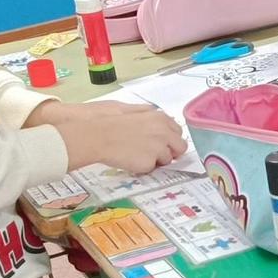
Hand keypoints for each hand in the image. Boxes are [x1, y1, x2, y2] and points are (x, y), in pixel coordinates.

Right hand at [34, 99, 184, 175]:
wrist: (97, 136)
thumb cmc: (108, 121)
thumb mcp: (130, 109)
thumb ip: (146, 112)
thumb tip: (153, 113)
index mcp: (160, 118)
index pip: (178, 131)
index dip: (170, 139)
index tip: (163, 143)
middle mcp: (164, 132)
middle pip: (180, 147)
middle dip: (170, 151)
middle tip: (156, 154)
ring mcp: (159, 148)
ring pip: (167, 159)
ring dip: (156, 160)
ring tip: (137, 155)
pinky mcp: (150, 163)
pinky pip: (152, 168)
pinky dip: (144, 166)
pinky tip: (131, 160)